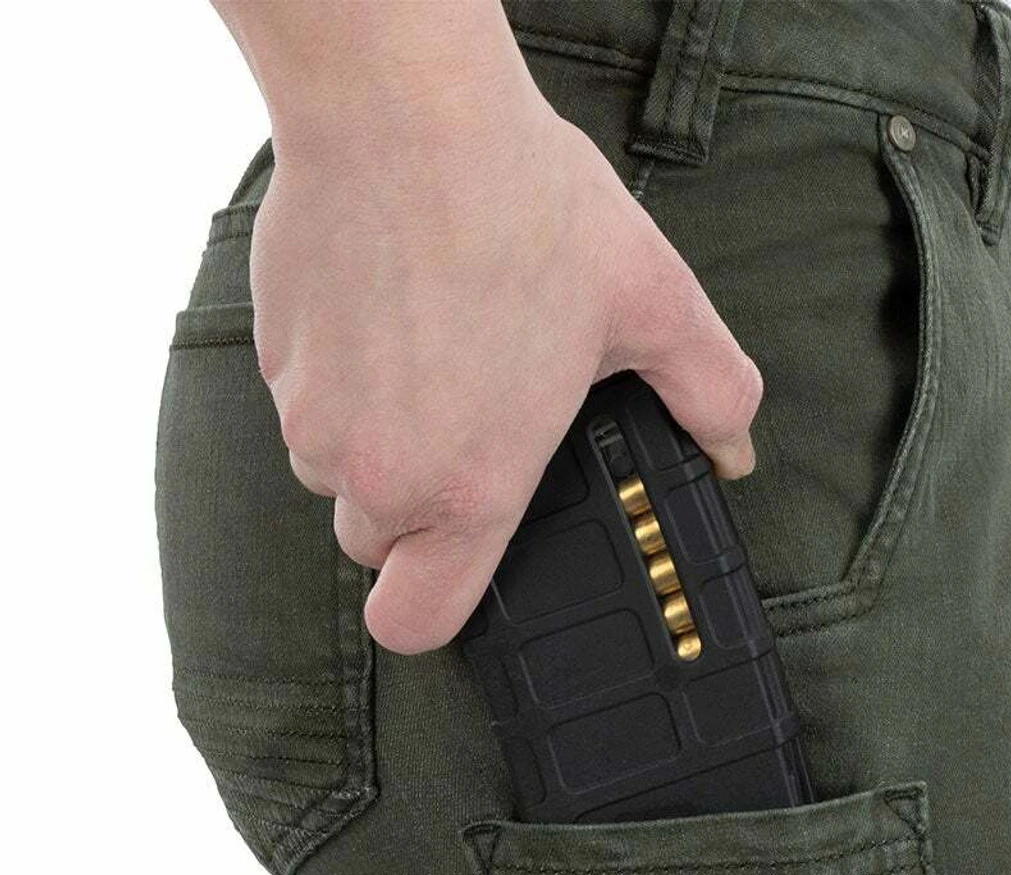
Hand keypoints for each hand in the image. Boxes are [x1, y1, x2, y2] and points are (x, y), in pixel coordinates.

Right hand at [244, 26, 760, 653]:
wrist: (406, 113)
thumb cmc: (525, 210)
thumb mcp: (653, 306)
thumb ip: (710, 395)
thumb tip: (734, 449)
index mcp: (469, 485)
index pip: (414, 622)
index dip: (431, 613)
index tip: (457, 577)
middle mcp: (377, 470)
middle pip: (376, 543)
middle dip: (418, 507)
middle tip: (471, 429)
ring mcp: (311, 416)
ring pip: (337, 471)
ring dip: (379, 441)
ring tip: (438, 358)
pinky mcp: (274, 358)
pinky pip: (305, 404)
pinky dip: (343, 382)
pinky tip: (395, 317)